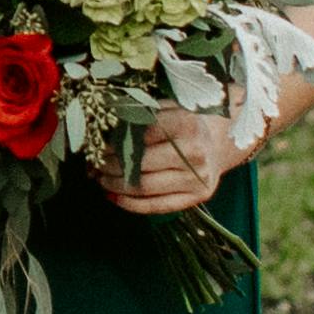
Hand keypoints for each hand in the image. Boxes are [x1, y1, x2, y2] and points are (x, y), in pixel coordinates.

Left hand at [92, 106, 248, 216]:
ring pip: (144, 187)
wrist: (220, 140)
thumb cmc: (186, 121)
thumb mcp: (168, 107)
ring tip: (99, 178)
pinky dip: (129, 203)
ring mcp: (198, 177)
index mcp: (186, 123)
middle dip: (109, 165)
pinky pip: (157, 206)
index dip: (113, 140)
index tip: (97, 143)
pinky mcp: (198, 196)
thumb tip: (99, 129)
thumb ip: (138, 113)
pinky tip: (112, 196)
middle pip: (140, 163)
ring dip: (115, 184)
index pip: (140, 134)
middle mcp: (195, 151)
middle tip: (93, 163)